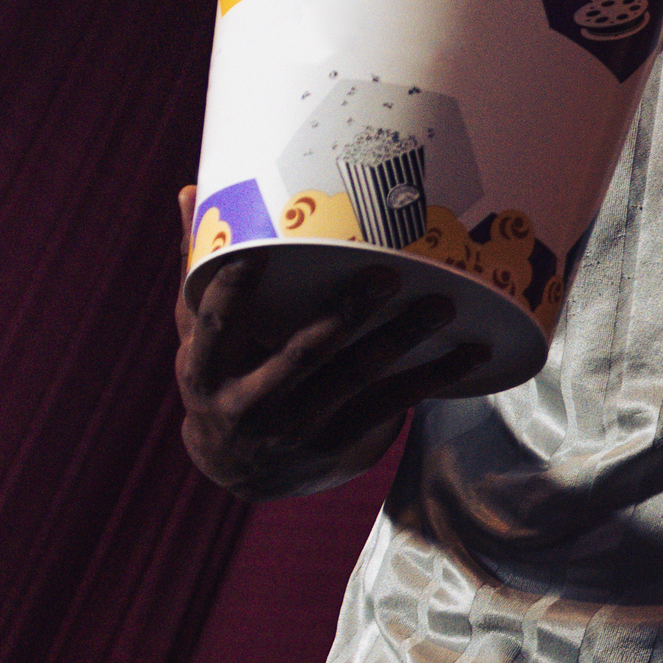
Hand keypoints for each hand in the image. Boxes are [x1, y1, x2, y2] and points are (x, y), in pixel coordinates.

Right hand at [173, 197, 492, 499]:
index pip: (214, 326)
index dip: (231, 292)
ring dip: (402, 340)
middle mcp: (250, 405)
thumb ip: (201, 269)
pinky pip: (393, 404)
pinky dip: (434, 376)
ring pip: (356, 379)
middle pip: (301, 354)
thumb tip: (191, 191)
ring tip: (442, 305)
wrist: (243, 472)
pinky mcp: (339, 443)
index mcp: (205, 370)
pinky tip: (471, 352)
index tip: (253, 250)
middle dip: (344, 315)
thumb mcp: (200, 335)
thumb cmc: (224, 376)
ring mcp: (297, 428)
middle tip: (384, 275)